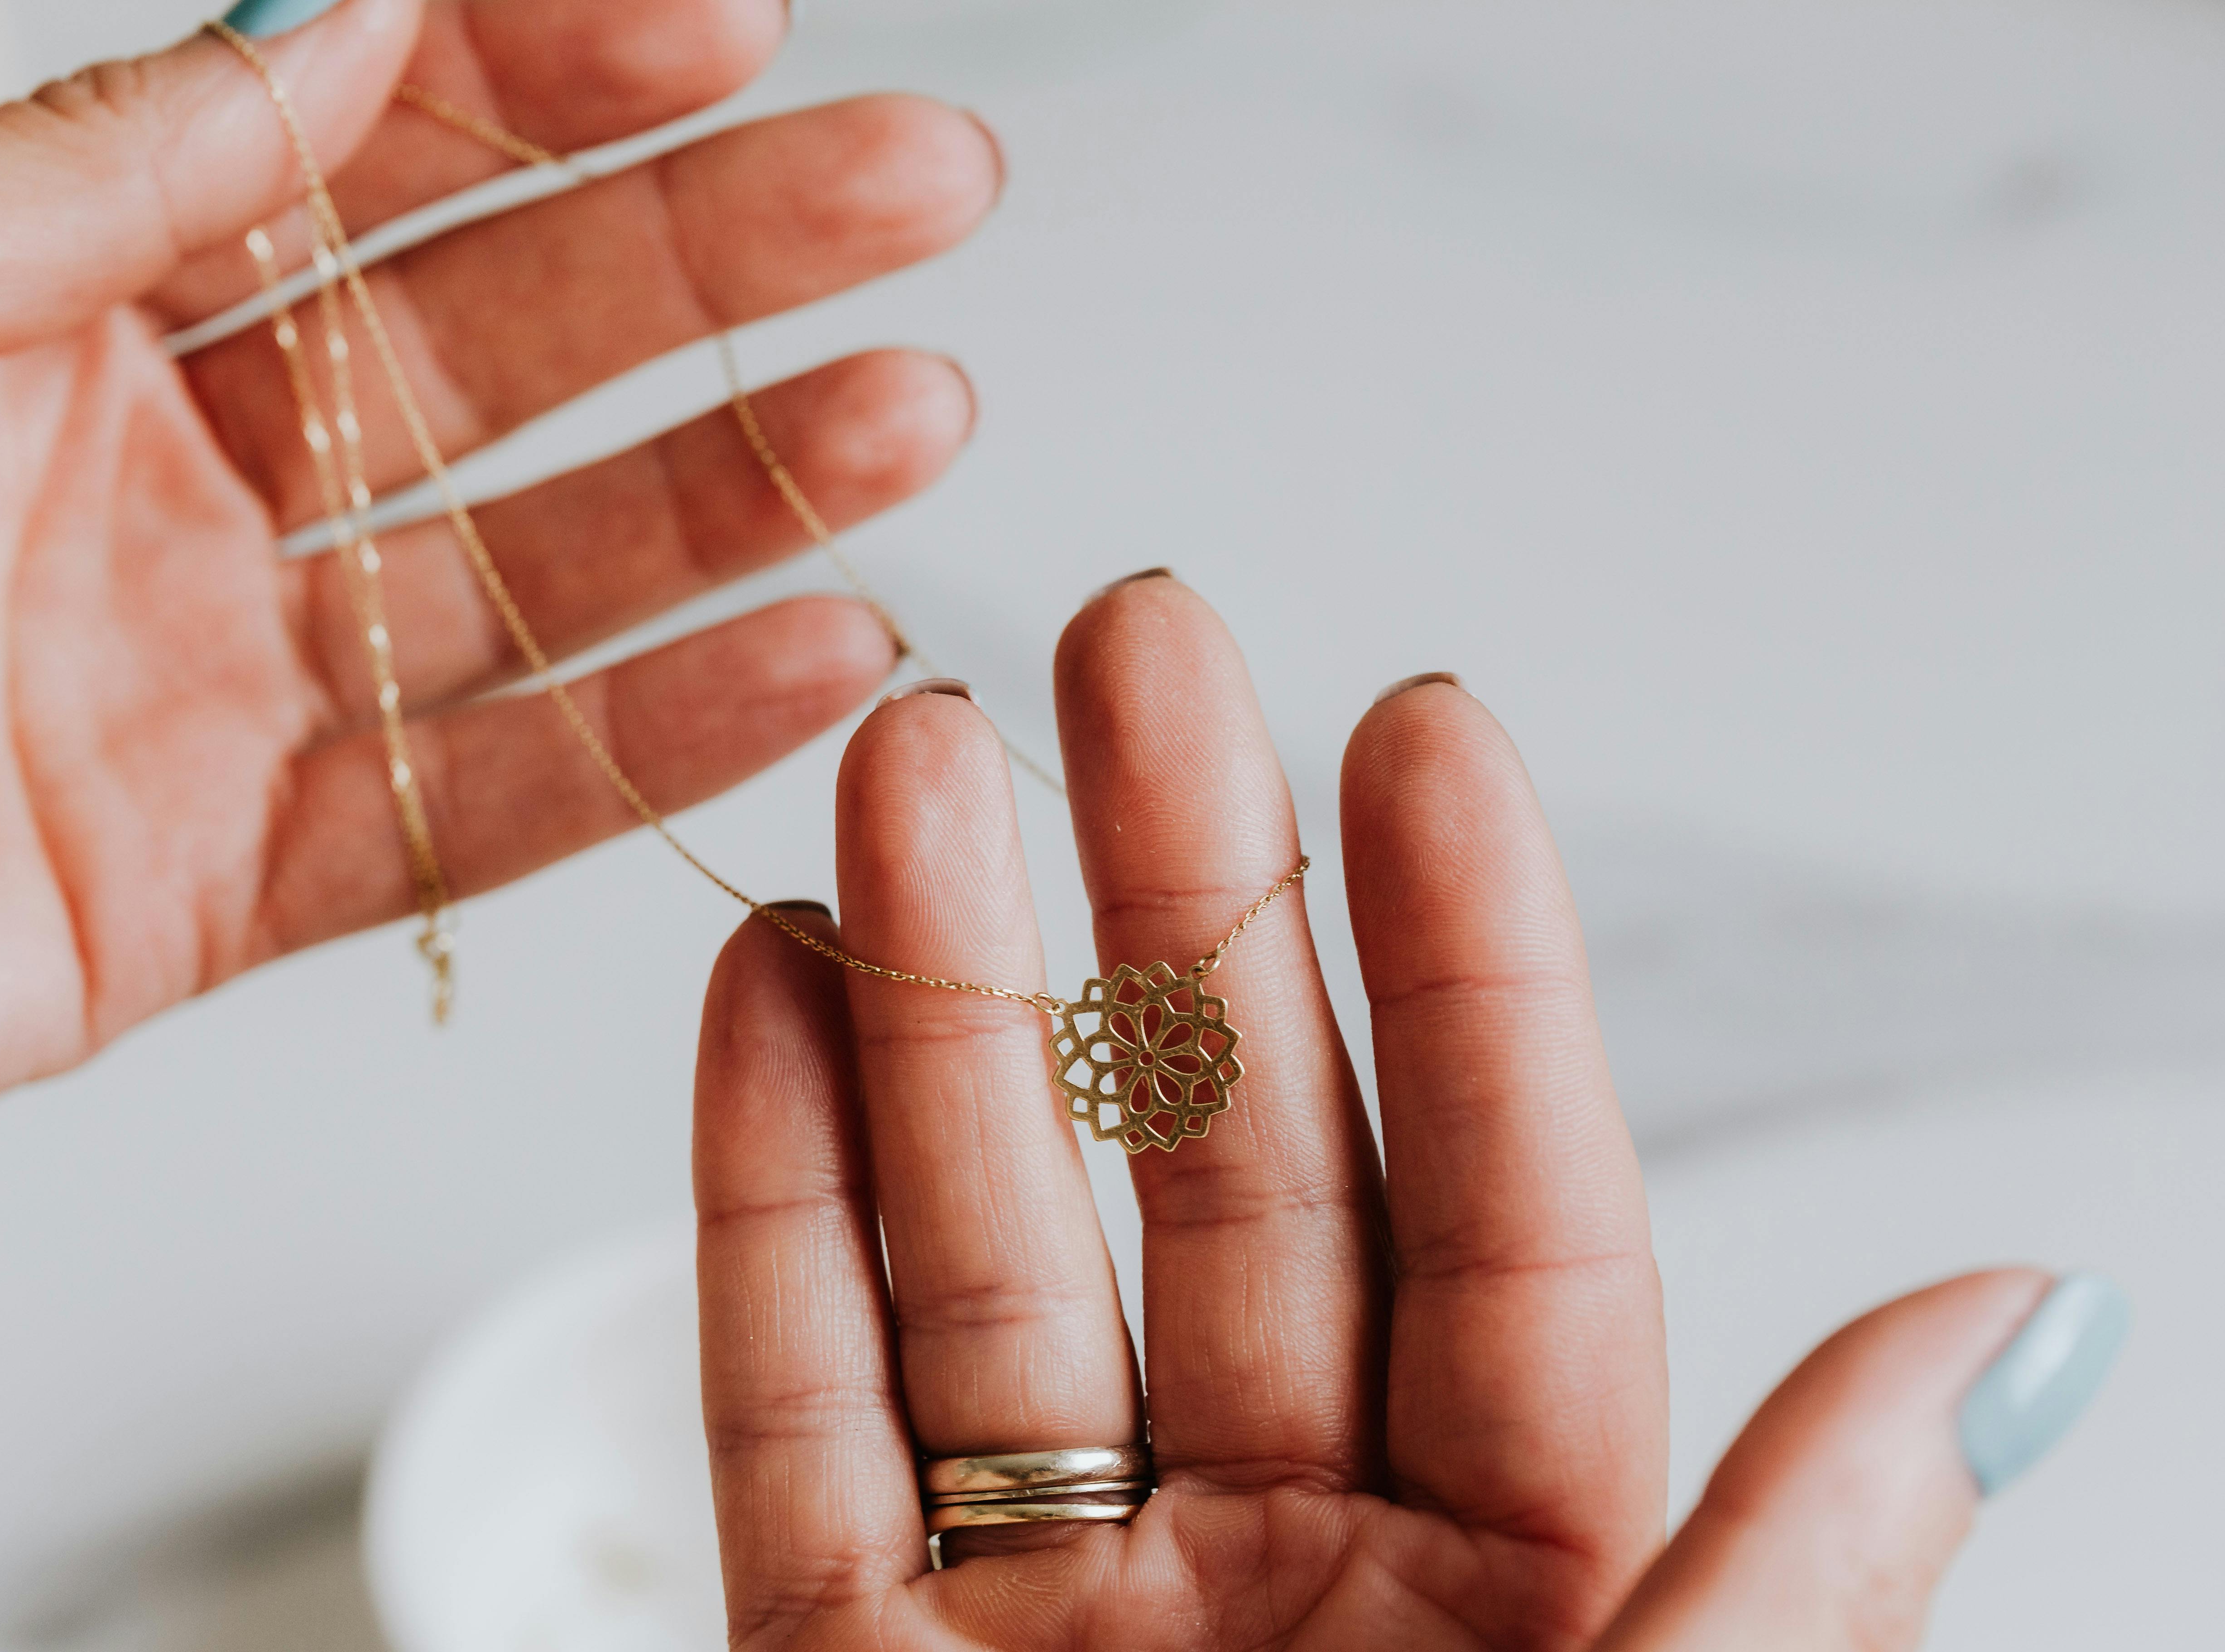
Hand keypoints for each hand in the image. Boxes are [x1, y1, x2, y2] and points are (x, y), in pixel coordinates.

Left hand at [0, 0, 996, 1176]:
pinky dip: (654, 739)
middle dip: (717, 256)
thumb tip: (337, 14)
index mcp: (52, 310)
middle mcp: (165, 485)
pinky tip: (807, 652)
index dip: (551, 72)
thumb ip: (103, 177)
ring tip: (905, 407)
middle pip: (498, 345)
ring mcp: (210, 685)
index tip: (721, 21)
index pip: (364, 150)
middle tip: (905, 185)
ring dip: (736, 488)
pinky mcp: (219, 883)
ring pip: (529, 574)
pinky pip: (477, 807)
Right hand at [690, 577, 2113, 1647]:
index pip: (1508, 1219)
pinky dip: (765, 1194)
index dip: (1461, 959)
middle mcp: (1291, 1574)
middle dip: (1166, 909)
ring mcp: (1049, 1610)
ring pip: (993, 1249)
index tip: (1413, 721)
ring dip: (936, 996)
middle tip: (1129, 652)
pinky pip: (798, 1401)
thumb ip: (1789, 1588)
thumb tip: (2012, 1320)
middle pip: (1231, 1186)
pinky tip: (764, 976)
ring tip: (906, 758)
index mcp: (1531, 1602)